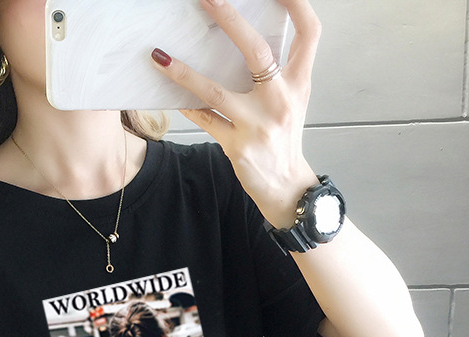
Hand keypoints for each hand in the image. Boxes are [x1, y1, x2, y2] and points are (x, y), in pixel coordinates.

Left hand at [151, 0, 320, 227]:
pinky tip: (168, 92)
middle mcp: (281, 100)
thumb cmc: (283, 138)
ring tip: (159, 56)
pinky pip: (205, 120)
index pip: (309, 32)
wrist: (286, 186)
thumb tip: (241, 39)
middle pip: (256, 51)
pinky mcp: (236, 146)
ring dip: (184, 72)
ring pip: (216, 91)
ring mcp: (257, 124)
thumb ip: (275, 72)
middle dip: (229, 19)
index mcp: (299, 83)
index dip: (297, 3)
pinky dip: (186, 105)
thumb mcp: (291, 100)